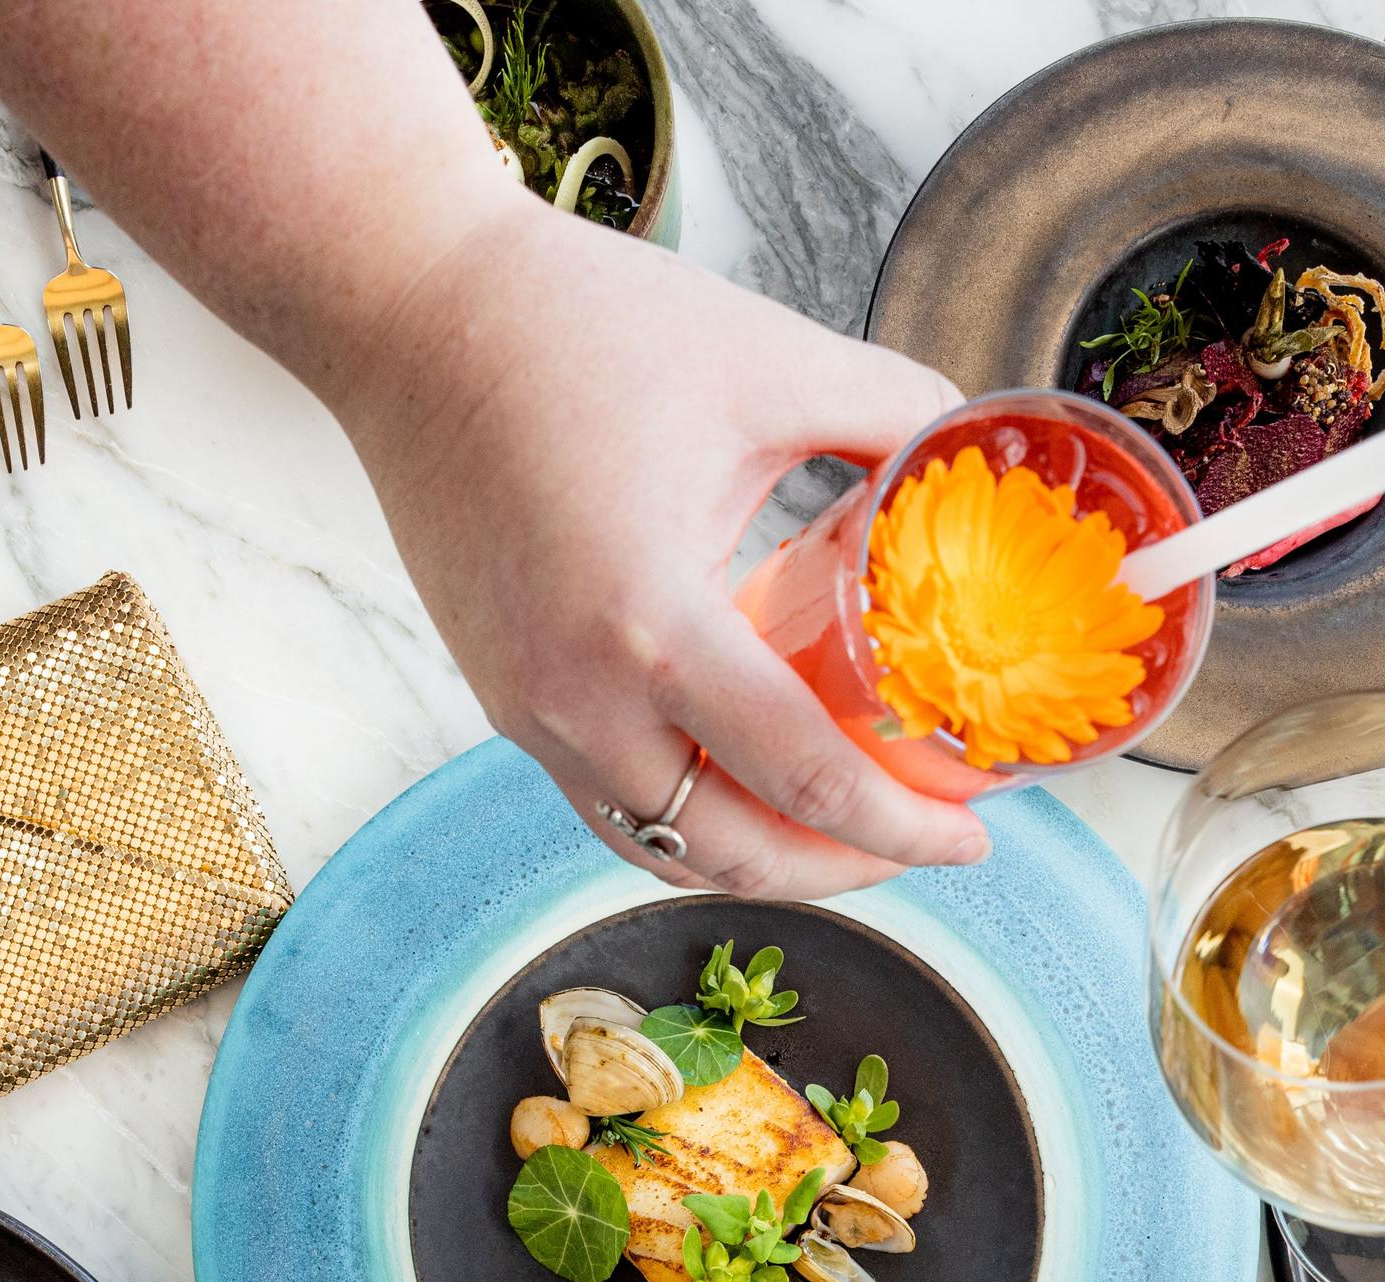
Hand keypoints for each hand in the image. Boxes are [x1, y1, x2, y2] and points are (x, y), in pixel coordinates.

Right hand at [333, 201, 991, 895]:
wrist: (408, 308)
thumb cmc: (574, 322)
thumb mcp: (772, 360)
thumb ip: (897, 414)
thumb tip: (975, 461)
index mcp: (655, 624)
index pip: (807, 780)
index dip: (906, 828)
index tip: (974, 833)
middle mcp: (579, 697)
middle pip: (732, 855)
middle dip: (842, 869)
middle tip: (921, 839)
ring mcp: (528, 708)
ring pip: (660, 845)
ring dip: (760, 856)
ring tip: (843, 824)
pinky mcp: (503, 693)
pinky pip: (610, 799)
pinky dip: (689, 812)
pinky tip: (751, 772)